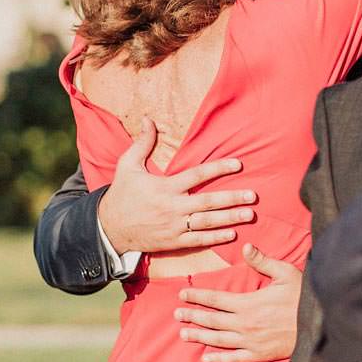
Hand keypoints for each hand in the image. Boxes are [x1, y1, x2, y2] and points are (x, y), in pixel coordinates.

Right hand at [98, 118, 257, 253]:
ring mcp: (174, 226)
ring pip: (207, 222)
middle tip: (253, 195)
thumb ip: (142, 143)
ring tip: (249, 214)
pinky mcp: (173, 242)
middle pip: (208, 201)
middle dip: (232, 198)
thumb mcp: (127, 165)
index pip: (197, 175)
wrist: (109, 228)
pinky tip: (232, 234)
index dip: (219, 168)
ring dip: (230, 218)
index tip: (238, 164)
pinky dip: (215, 238)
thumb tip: (149, 119)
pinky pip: (198, 241)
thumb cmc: (122, 194)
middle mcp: (172, 207)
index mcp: (164, 186)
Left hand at [175, 244, 301, 361]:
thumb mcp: (286, 273)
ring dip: (199, 336)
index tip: (182, 294)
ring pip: (218, 340)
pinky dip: (219, 359)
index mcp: (248, 303)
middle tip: (176, 314)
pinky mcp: (259, 355)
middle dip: (192, 316)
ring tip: (183, 334)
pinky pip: (234, 358)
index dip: (197, 296)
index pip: (216, 299)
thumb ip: (263, 261)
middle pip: (212, 320)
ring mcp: (251, 341)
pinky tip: (206, 358)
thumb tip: (245, 246)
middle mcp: (245, 324)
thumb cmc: (304, 297)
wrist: (320, 325)